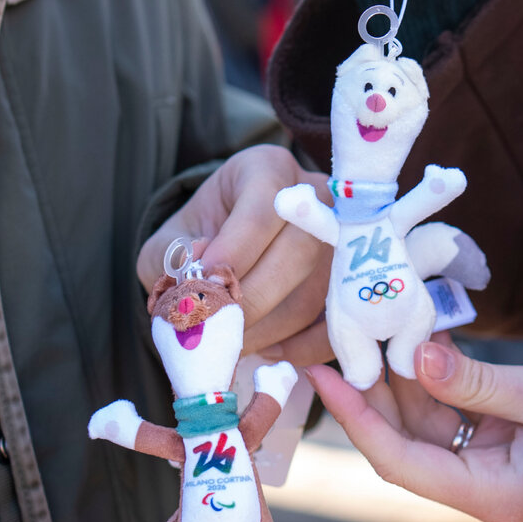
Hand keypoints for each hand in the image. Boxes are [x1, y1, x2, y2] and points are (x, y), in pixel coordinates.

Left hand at [137, 144, 334, 363]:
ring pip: (319, 291)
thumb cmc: (198, 242)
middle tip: (218, 328)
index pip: (264, 206)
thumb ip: (174, 255)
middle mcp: (316, 199)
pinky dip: (306, 347)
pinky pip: (340, 322)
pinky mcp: (352, 286)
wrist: (224, 256)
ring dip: (272, 327)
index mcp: (267, 169)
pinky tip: (268, 351)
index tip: (205, 286)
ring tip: (231, 344)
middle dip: (255, 296)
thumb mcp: (170, 241)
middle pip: (300, 249)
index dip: (237, 249)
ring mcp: (344, 242)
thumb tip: (198, 271)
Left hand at [306, 340, 522, 521]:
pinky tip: (418, 341)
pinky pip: (443, 415)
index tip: (327, 378)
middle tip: (342, 343)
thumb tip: (417, 356)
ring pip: (418, 427)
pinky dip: (428, 380)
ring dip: (397, 382)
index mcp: (488, 494)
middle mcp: (475, 488)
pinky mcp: (487, 446)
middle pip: (401, 443)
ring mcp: (480, 467)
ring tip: (378, 331)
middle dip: (370, 395)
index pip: (401, 462)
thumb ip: (476, 381)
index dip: (359, 420)